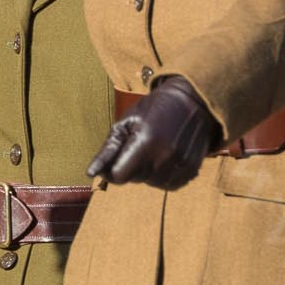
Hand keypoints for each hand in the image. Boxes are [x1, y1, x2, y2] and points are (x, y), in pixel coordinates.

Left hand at [87, 76, 222, 189]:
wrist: (193, 100)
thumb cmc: (153, 108)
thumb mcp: (126, 123)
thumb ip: (107, 151)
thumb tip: (90, 173)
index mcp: (145, 142)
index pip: (119, 176)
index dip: (112, 170)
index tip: (115, 157)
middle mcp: (165, 156)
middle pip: (136, 180)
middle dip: (131, 168)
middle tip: (138, 146)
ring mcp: (181, 163)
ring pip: (153, 184)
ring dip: (148, 173)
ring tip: (153, 152)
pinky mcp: (193, 168)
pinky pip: (170, 184)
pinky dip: (164, 176)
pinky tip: (166, 159)